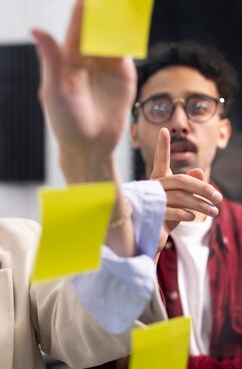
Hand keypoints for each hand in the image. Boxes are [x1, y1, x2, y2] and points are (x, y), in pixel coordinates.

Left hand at [32, 0, 136, 183]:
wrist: (89, 146)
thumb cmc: (65, 121)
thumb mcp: (54, 90)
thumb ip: (51, 59)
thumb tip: (35, 28)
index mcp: (68, 56)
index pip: (78, 18)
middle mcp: (88, 55)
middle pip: (99, 18)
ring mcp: (106, 64)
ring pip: (115, 30)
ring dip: (122, 9)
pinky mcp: (124, 74)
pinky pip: (128, 47)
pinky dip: (133, 31)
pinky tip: (137, 13)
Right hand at [151, 128, 221, 250]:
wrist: (150, 238)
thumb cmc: (166, 215)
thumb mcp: (181, 200)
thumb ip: (190, 186)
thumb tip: (199, 172)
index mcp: (158, 180)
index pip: (160, 160)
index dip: (162, 146)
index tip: (164, 130)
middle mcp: (153, 187)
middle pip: (180, 180)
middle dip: (202, 188)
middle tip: (218, 197)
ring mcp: (151, 201)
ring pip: (179, 197)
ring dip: (200, 204)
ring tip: (214, 212)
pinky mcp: (152, 216)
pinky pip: (170, 211)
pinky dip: (183, 214)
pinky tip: (192, 218)